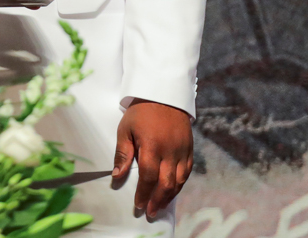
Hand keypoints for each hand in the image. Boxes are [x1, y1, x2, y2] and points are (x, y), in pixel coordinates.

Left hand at [113, 99, 193, 217]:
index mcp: (152, 146)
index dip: (144, 193)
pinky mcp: (190, 150)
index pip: (148, 177)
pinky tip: (172, 192)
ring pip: (179, 181)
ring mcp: (182, 151)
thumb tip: (117, 176)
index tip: (138, 205)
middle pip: (166, 183)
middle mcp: (170, 152)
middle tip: (150, 212)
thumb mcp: (125, 129)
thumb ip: (123, 154)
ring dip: (169, 196)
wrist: (164, 95)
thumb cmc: (140, 112)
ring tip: (160, 206)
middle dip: (157, 201)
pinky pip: (187, 173)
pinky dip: (180, 185)